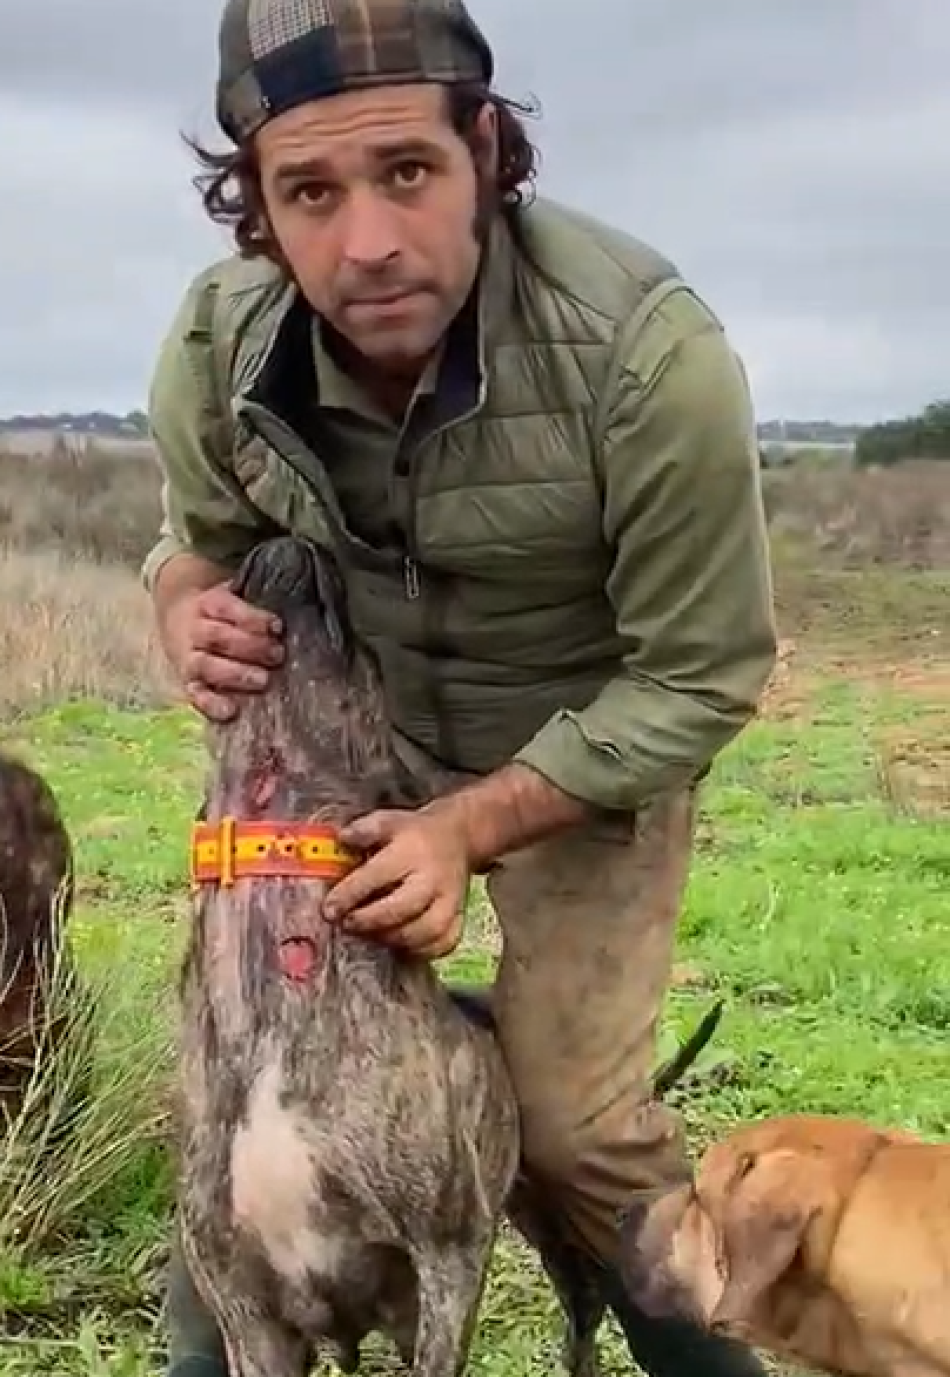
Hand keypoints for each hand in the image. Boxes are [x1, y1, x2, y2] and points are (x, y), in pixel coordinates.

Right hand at [165, 583, 284, 721]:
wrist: (179, 622)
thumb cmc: (222, 614)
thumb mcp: (235, 598)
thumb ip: (255, 608)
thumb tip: (281, 621)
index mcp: (208, 603)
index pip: (226, 607)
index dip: (252, 618)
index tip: (277, 627)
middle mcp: (195, 630)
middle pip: (218, 636)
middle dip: (249, 646)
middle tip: (277, 655)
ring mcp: (189, 658)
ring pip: (206, 665)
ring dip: (236, 674)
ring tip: (262, 680)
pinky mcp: (189, 684)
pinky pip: (197, 695)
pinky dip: (212, 704)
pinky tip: (230, 711)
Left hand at [322, 807, 471, 959]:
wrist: (457, 838)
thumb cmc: (413, 834)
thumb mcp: (388, 820)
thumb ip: (364, 829)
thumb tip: (343, 838)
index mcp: (412, 851)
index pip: (377, 875)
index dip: (350, 894)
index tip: (328, 909)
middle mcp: (433, 878)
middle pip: (404, 907)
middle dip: (370, 921)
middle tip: (347, 924)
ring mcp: (451, 900)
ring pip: (426, 931)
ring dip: (393, 939)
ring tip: (370, 935)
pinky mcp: (459, 917)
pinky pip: (443, 943)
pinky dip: (421, 951)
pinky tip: (400, 947)